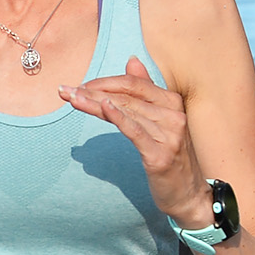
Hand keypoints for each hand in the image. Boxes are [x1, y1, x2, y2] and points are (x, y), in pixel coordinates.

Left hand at [59, 58, 203, 224]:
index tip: (81, 85)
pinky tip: (102, 107)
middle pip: (126, 96)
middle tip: (66, 91)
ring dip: (95, 104)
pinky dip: (118, 117)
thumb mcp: (160, 121)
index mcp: (172, 102)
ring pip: (126, 112)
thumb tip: (132, 60)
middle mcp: (173, 114)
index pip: (134, 84)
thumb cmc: (170, 157)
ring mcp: (169, 135)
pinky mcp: (160, 155)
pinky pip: (135, 132)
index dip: (105, 81)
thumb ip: (146, 91)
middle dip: (93, 92)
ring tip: (72, 99)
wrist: (188, 195)